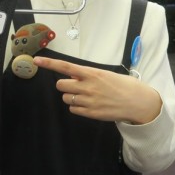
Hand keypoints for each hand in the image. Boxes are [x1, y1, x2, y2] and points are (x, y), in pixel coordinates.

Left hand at [33, 56, 161, 124]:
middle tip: (76, 86)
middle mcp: (87, 86)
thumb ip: (87, 74)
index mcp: (91, 73)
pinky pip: (73, 109)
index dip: (49, 64)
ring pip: (65, 98)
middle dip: (65, 85)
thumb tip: (72, 74)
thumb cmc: (122, 85)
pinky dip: (77, 107)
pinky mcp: (90, 113)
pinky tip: (89, 105)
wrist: (137, 103)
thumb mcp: (105, 74)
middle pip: (60, 85)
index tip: (36, 61)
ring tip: (86, 96)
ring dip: (70, 96)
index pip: (65, 67)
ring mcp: (88, 101)